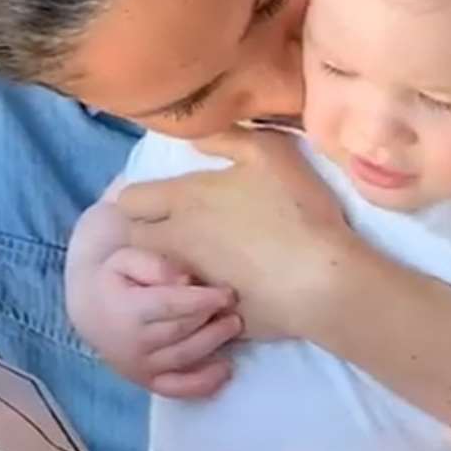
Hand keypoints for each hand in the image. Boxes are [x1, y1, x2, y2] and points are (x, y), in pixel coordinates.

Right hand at [66, 204, 239, 398]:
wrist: (89, 311)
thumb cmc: (113, 278)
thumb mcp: (125, 258)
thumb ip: (154, 265)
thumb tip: (184, 280)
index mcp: (126, 310)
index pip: (170, 306)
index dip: (202, 300)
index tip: (227, 293)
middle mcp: (132, 344)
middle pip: (182, 331)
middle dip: (212, 319)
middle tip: (235, 307)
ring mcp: (139, 367)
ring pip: (185, 357)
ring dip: (214, 343)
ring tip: (234, 325)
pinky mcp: (147, 382)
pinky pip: (178, 389)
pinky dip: (204, 384)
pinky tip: (226, 370)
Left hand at [116, 128, 353, 341]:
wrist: (322, 281)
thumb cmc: (295, 210)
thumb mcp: (268, 152)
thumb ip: (226, 137)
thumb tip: (193, 138)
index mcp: (183, 200)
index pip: (128, 200)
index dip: (141, 198)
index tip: (160, 199)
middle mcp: (174, 241)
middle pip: (134, 239)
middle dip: (147, 233)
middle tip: (175, 230)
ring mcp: (187, 282)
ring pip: (154, 274)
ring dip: (164, 266)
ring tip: (197, 262)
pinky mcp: (205, 313)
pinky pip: (184, 304)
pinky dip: (193, 297)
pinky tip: (220, 291)